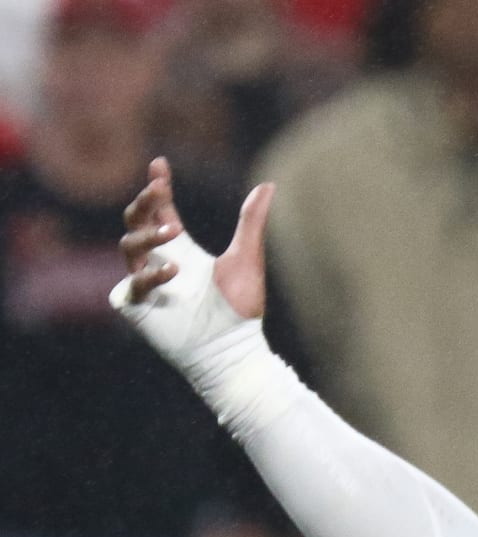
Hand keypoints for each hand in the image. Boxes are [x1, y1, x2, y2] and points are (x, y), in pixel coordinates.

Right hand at [113, 157, 275, 394]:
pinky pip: (131, 285)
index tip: (159, 164)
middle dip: (142, 203)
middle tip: (157, 190)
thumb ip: (251, 221)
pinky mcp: (139, 307)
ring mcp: (146, 283)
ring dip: (147, 236)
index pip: (160, 211)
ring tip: (172, 233)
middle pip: (135, 222)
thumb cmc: (241, 309)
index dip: (157, 187)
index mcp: (181, 249)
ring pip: (128, 247)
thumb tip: (267, 185)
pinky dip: (150, 275)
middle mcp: (159, 261)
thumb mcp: (246, 257)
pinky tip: (173, 272)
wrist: (235, 350)